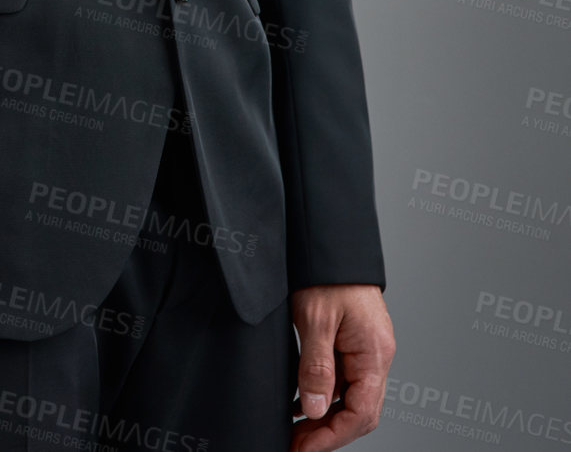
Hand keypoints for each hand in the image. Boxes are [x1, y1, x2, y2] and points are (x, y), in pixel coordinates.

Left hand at [289, 284, 394, 449]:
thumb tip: (314, 410)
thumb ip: (316, 366)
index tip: (301, 449)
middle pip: (360, 412)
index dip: (330, 438)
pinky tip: (301, 403)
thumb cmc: (326, 272)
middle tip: (295, 445)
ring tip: (295, 430)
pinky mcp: (356, 342)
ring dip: (326, 418)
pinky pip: (346, 381)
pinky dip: (326, 397)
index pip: (360, 413)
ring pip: (353, 398)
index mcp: (374, 353)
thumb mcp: (315, 318)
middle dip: (328, 434)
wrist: (331, 240)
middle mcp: (377, 355)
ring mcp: (368, 349)